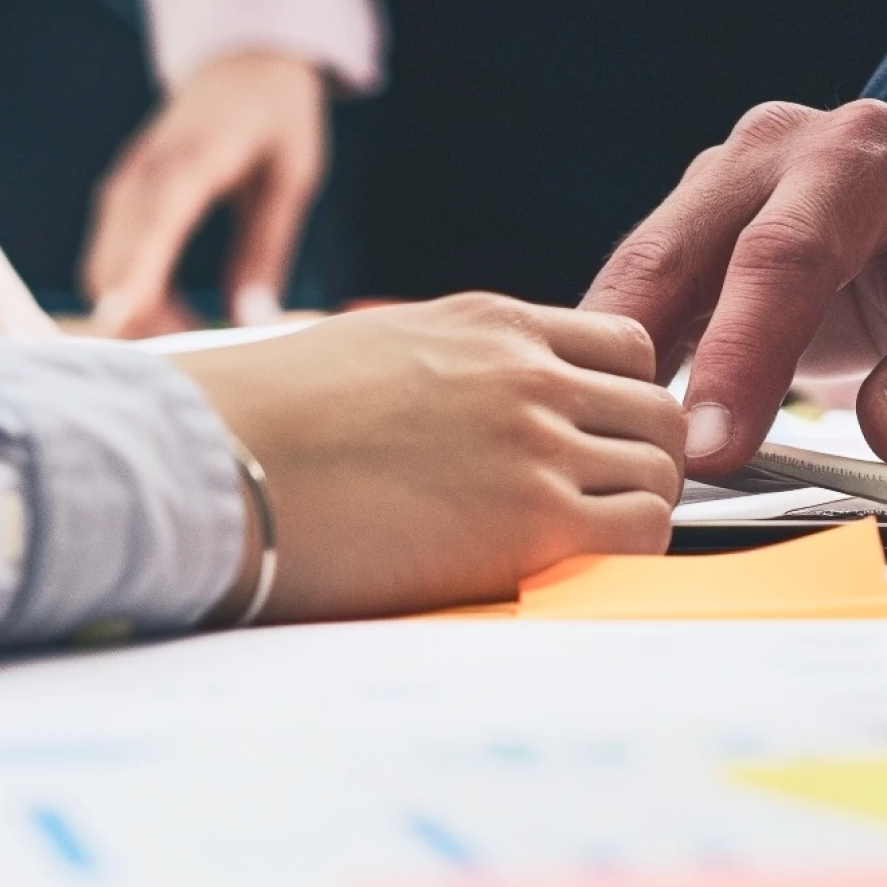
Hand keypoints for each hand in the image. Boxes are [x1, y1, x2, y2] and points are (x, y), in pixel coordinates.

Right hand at [84, 54, 327, 335]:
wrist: (245, 61)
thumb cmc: (277, 115)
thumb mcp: (291, 177)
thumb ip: (267, 247)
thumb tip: (252, 322)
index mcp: (192, 159)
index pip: (154, 221)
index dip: (135, 273)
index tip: (123, 321)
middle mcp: (144, 172)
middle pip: (114, 259)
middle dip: (141, 320)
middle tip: (195, 362)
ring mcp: (125, 185)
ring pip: (102, 267)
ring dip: (134, 313)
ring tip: (192, 340)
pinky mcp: (120, 199)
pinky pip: (107, 258)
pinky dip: (129, 293)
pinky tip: (172, 315)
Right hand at [170, 294, 683, 619]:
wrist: (222, 462)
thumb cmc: (267, 417)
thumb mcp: (379, 347)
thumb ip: (452, 366)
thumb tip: (467, 408)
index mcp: (491, 322)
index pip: (626, 348)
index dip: (624, 400)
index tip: (601, 441)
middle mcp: (528, 372)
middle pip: (661, 409)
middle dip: (648, 456)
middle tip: (609, 501)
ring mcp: (536, 442)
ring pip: (664, 470)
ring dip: (641, 507)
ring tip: (586, 541)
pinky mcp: (533, 520)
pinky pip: (644, 530)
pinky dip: (633, 548)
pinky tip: (578, 564)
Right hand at [584, 100, 886, 478]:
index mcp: (863, 158)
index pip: (784, 254)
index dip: (739, 353)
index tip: (713, 445)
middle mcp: (774, 154)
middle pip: (678, 254)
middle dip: (642, 368)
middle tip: (640, 470)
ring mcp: (720, 182)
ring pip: (638, 271)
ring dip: (612, 367)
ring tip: (609, 458)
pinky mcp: (691, 222)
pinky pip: (639, 292)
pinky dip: (619, 359)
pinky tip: (611, 421)